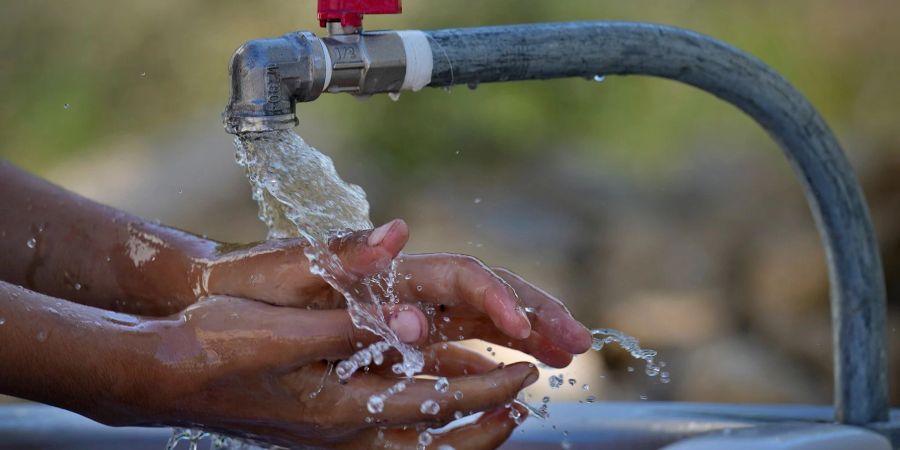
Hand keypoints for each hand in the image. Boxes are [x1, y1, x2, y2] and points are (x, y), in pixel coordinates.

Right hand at [144, 295, 536, 448]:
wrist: (160, 373)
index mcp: (340, 407)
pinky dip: (420, 425)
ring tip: (492, 415)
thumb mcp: (281, 328)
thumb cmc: (215, 346)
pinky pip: (385, 434)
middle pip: (431, 440)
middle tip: (522, 403)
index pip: (433, 402)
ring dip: (456, 430)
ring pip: (412, 444)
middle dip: (482, 422)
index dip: (484, 387)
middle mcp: (340, 430)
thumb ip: (350, 325)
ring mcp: (327, 434)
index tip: (525, 371)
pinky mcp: (314, 424)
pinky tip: (424, 403)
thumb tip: (411, 318)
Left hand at [202, 219, 592, 367]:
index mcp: (386, 272)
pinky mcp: (396, 336)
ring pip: (481, 321)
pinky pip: (457, 345)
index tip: (525, 331)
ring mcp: (405, 311)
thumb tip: (401, 233)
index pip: (460, 276)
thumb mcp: (285, 270)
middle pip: (487, 294)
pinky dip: (492, 356)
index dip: (497, 298)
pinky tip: (514, 373)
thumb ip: (342, 254)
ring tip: (566, 355)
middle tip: (579, 341)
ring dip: (527, 335)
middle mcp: (405, 288)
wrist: (218, 297)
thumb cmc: (249, 287)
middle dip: (536, 314)